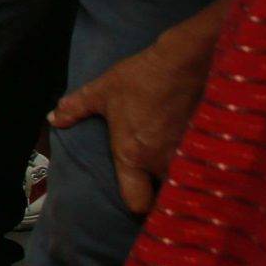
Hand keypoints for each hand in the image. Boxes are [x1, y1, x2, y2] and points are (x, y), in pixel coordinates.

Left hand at [48, 10, 220, 214]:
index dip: (136, 205)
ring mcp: (189, 157)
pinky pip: (205, 169)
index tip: (139, 196)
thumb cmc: (141, 78)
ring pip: (186, 184)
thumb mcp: (102, 91)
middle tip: (161, 184)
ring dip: (183, 180)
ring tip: (183, 170)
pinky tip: (202, 158)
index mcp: (132, 156)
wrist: (186, 61)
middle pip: (164, 197)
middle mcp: (161, 163)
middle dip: (163, 194)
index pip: (136, 202)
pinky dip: (202, 168)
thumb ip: (76, 108)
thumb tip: (54, 118)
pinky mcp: (211, 147)